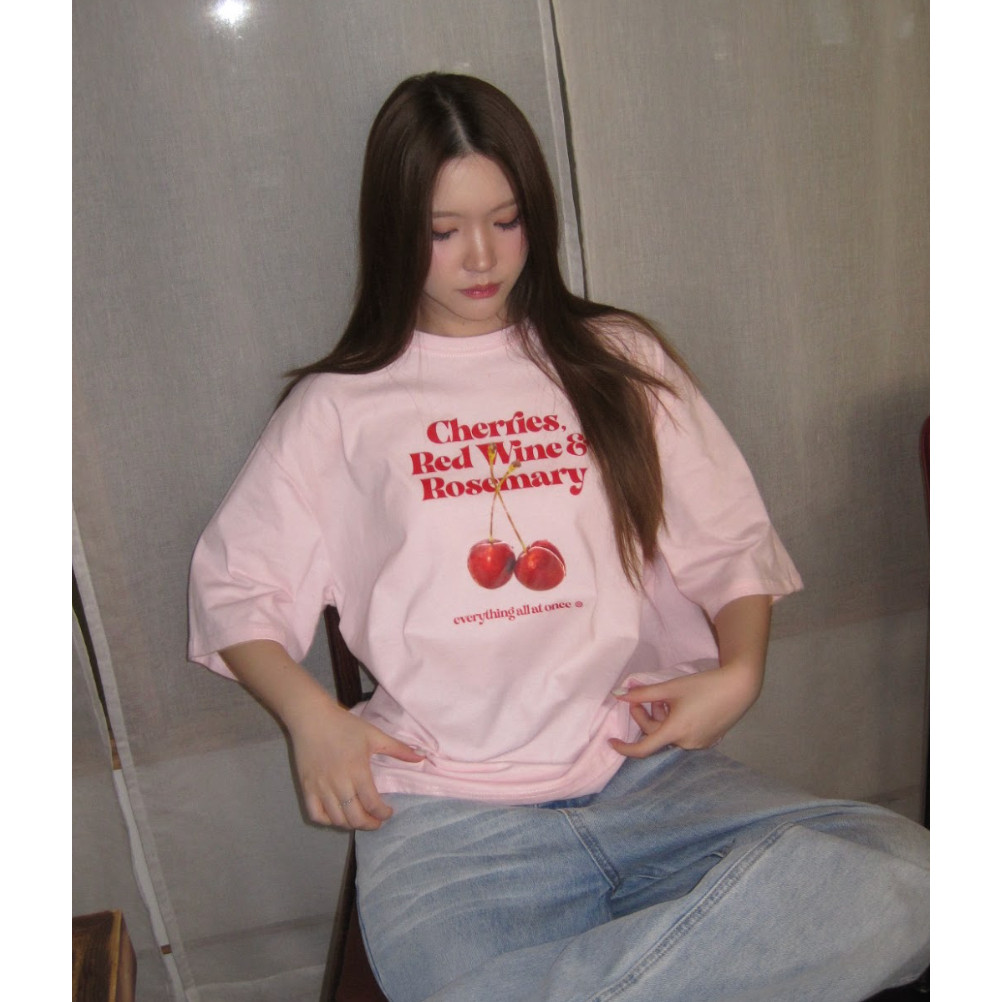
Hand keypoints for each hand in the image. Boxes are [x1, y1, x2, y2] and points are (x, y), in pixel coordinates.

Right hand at [286, 696, 424, 830]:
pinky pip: (316, 814)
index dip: (383, 814)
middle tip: (376, 822)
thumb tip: (421, 758)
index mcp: (357, 770)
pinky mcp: (306, 788)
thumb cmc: (344, 725)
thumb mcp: (374, 735)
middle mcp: (339, 783)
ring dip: (351, 824)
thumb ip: (398, 749)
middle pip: (355, 817)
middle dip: (370, 824)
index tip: (389, 813)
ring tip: (360, 818)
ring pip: (337, 819)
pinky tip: (337, 815)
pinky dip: (327, 821)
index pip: (372, 803)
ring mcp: (321, 787)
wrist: (312, 718)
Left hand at [608, 661, 762, 757]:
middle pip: (656, 736)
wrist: (739, 687)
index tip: (611, 742)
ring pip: (669, 735)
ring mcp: (699, 744)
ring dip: (660, 719)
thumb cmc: (704, 686)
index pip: (643, 749)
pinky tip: (677, 706)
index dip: (624, 748)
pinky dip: (673, 723)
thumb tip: (618, 695)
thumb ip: (643, 693)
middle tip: (640, 698)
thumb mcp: (670, 687)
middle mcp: (687, 744)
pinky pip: (683, 736)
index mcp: (676, 732)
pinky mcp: (708, 740)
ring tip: (663, 699)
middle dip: (644, 717)